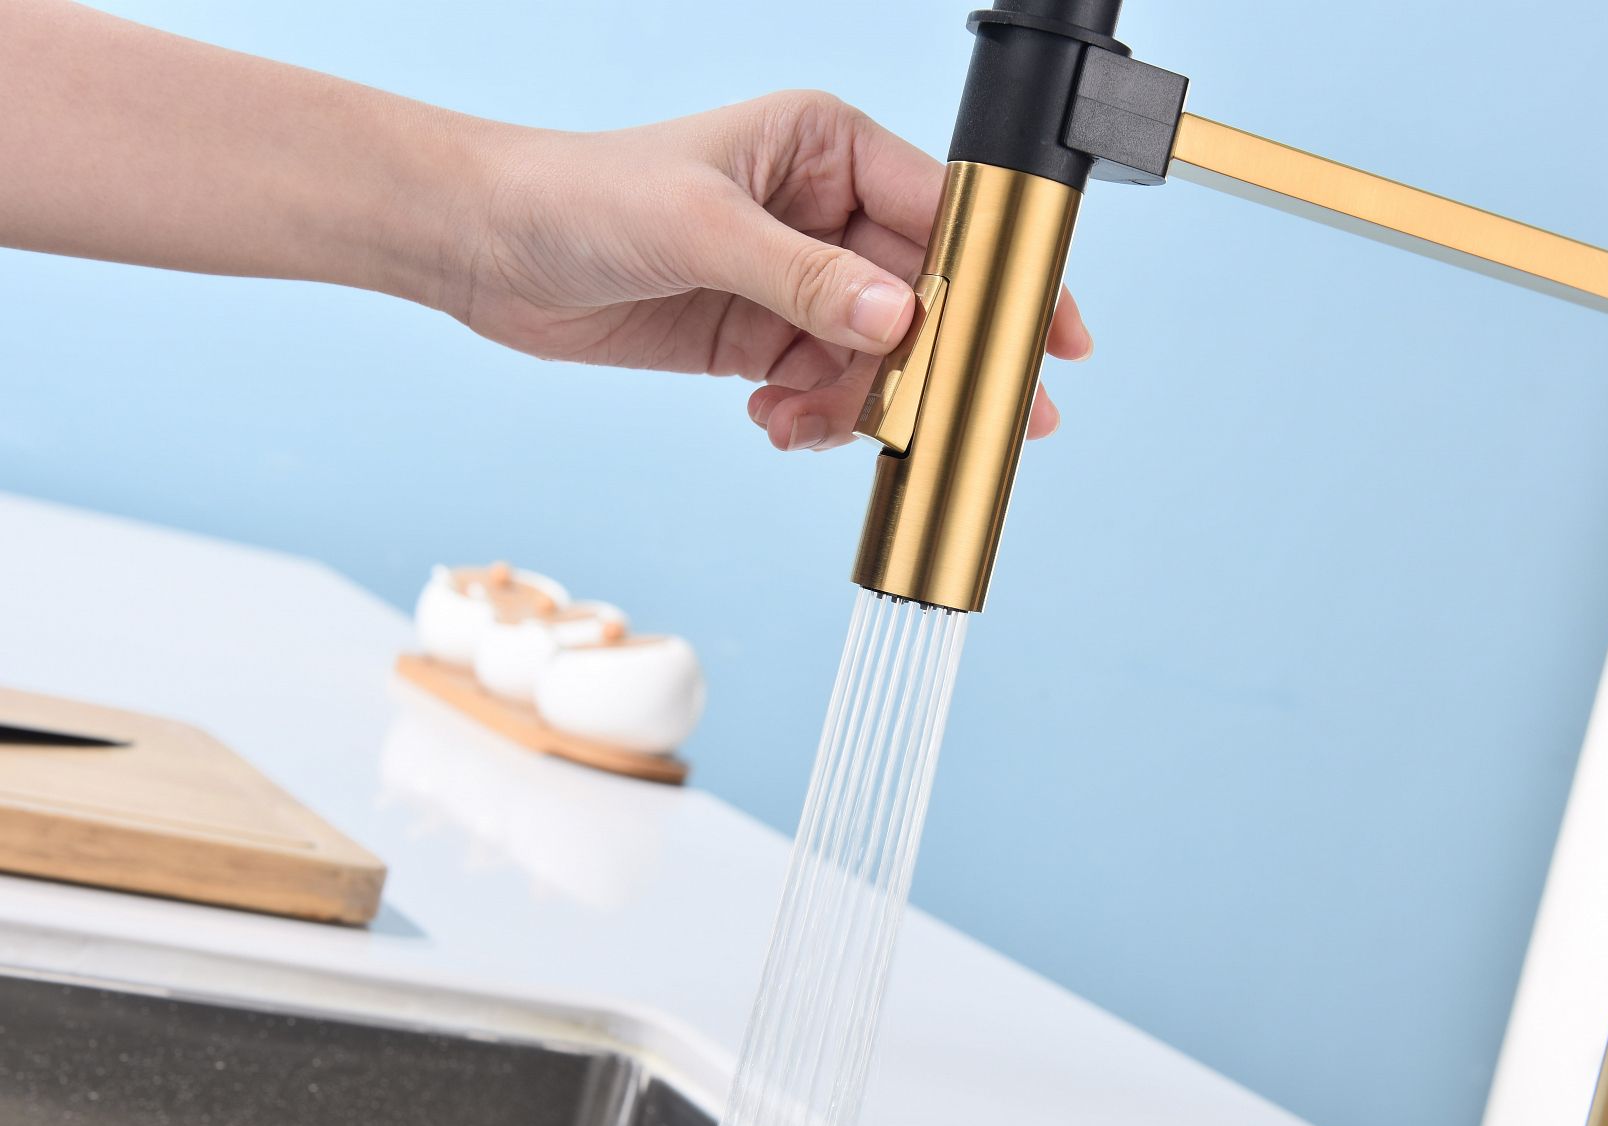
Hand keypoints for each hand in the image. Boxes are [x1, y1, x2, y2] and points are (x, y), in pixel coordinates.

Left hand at [458, 91, 1091, 450]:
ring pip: (875, 357)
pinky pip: (824, 387)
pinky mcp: (759, 337)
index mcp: (827, 147)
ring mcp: (794, 279)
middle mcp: (823, 211)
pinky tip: (773, 423)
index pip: (946, 212)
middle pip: (923, 297)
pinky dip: (813, 418)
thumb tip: (902, 322)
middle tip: (972, 425)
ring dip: (859, 405)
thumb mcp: (703, 229)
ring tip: (806, 426)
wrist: (489, 249)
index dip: (1003, 277)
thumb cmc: (583, 197)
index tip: (1049, 337)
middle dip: (938, 365)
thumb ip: (806, 281)